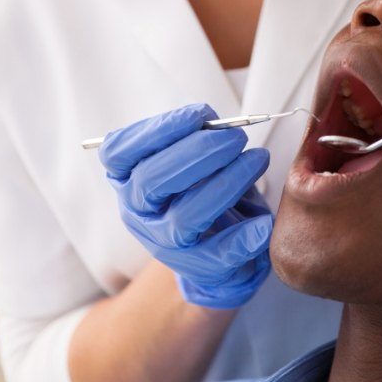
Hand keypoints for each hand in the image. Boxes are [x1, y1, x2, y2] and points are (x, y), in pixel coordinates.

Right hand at [100, 104, 272, 308]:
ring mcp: (161, 241)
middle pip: (151, 182)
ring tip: (258, 159)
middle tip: (237, 137)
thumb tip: (215, 122)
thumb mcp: (188, 154)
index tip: (200, 114)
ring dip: (226, 184)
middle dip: (199, 153)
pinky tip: (262, 224)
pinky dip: (240, 240)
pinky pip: (214, 257)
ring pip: (184, 218)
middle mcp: (137, 210)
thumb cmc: (198, 181)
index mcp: (126, 177)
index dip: (157, 130)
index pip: (118, 153)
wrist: (214, 240)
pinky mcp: (193, 267)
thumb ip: (195, 134)